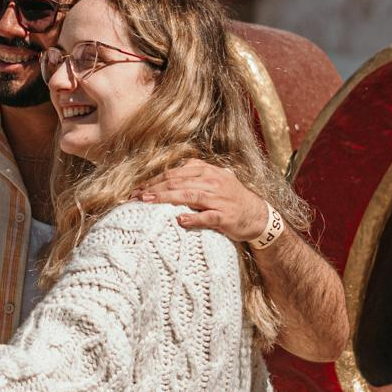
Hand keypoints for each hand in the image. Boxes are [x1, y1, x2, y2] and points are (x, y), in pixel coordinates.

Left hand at [135, 158, 268, 240]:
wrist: (256, 214)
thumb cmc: (230, 197)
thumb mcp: (214, 179)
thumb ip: (194, 174)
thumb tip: (170, 174)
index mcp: (207, 172)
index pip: (174, 173)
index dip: (154, 180)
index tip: (138, 188)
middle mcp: (212, 182)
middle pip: (177, 183)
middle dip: (154, 188)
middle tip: (135, 196)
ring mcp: (219, 199)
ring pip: (189, 196)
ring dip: (166, 198)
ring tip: (148, 202)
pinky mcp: (225, 217)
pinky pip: (207, 217)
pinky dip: (193, 218)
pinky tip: (180, 220)